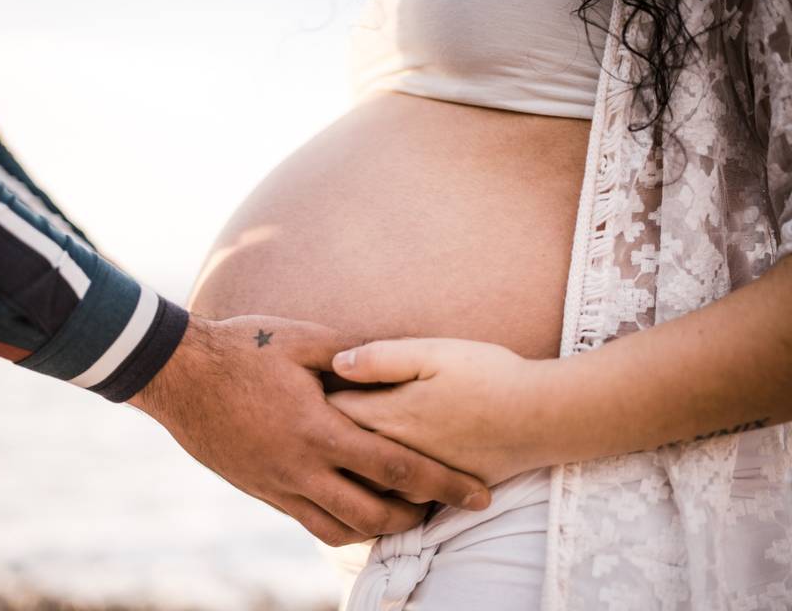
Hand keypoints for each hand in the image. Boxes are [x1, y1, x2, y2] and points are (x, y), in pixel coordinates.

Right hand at [127, 316, 490, 546]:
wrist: (179, 376)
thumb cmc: (241, 349)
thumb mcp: (300, 339)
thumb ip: (352, 352)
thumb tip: (395, 356)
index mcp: (318, 430)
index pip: (396, 467)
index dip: (442, 484)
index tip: (476, 495)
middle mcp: (301, 468)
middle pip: (374, 513)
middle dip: (416, 518)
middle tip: (444, 511)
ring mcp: (278, 485)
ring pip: (340, 528)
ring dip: (378, 528)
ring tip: (404, 515)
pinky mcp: (261, 491)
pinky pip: (309, 522)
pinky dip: (340, 524)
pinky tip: (355, 507)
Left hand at [327, 338, 552, 486]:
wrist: (545, 417)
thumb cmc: (490, 376)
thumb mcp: (434, 351)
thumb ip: (381, 357)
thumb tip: (336, 362)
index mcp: (388, 416)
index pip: (330, 412)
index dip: (311, 398)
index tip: (301, 386)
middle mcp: (397, 453)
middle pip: (340, 452)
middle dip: (321, 436)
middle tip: (305, 421)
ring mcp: (418, 477)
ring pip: (365, 480)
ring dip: (347, 466)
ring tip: (331, 450)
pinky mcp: (441, 488)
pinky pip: (395, 495)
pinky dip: (378, 485)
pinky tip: (376, 472)